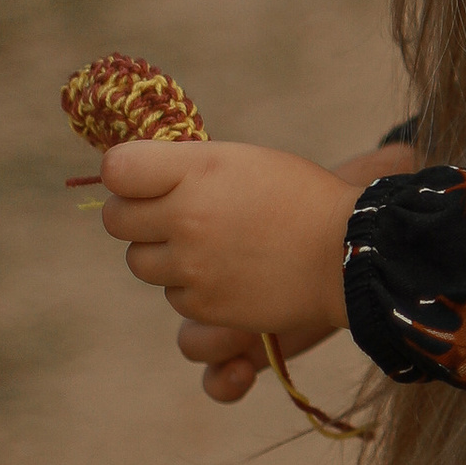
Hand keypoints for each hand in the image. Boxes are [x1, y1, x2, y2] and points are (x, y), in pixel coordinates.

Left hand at [99, 140, 361, 354]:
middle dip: (137, 216)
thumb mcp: (242, 160)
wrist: (349, 253)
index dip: (125, 175)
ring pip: (140, 262)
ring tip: (207, 247)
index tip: (145, 180)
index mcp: (196, 170)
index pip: (116, 170)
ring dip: (163, 254)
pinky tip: (229, 274)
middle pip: (116, 220)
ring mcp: (192, 265)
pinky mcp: (205, 304)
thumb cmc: (299, 197)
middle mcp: (186, 217)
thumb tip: (132, 176)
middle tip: (172, 215)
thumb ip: (185, 165)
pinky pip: (174, 295)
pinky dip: (193, 287)